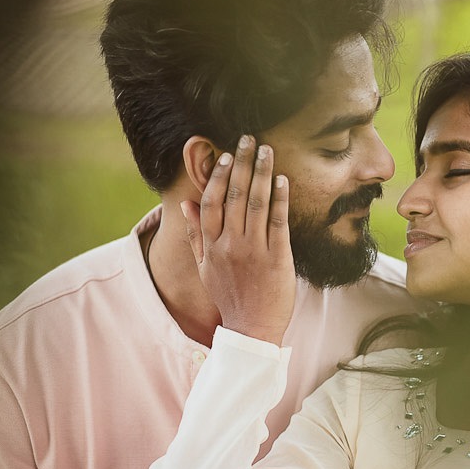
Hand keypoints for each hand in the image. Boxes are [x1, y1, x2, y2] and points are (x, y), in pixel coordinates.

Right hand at [181, 135, 295, 344]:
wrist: (252, 329)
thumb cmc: (230, 297)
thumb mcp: (204, 268)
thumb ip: (195, 235)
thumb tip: (186, 204)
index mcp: (211, 246)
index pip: (211, 202)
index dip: (218, 176)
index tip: (225, 155)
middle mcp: (230, 244)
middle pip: (234, 196)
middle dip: (241, 164)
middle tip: (248, 139)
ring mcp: (254, 250)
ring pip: (256, 203)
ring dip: (262, 173)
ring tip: (267, 150)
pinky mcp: (277, 257)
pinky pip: (278, 222)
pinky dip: (280, 198)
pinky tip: (283, 180)